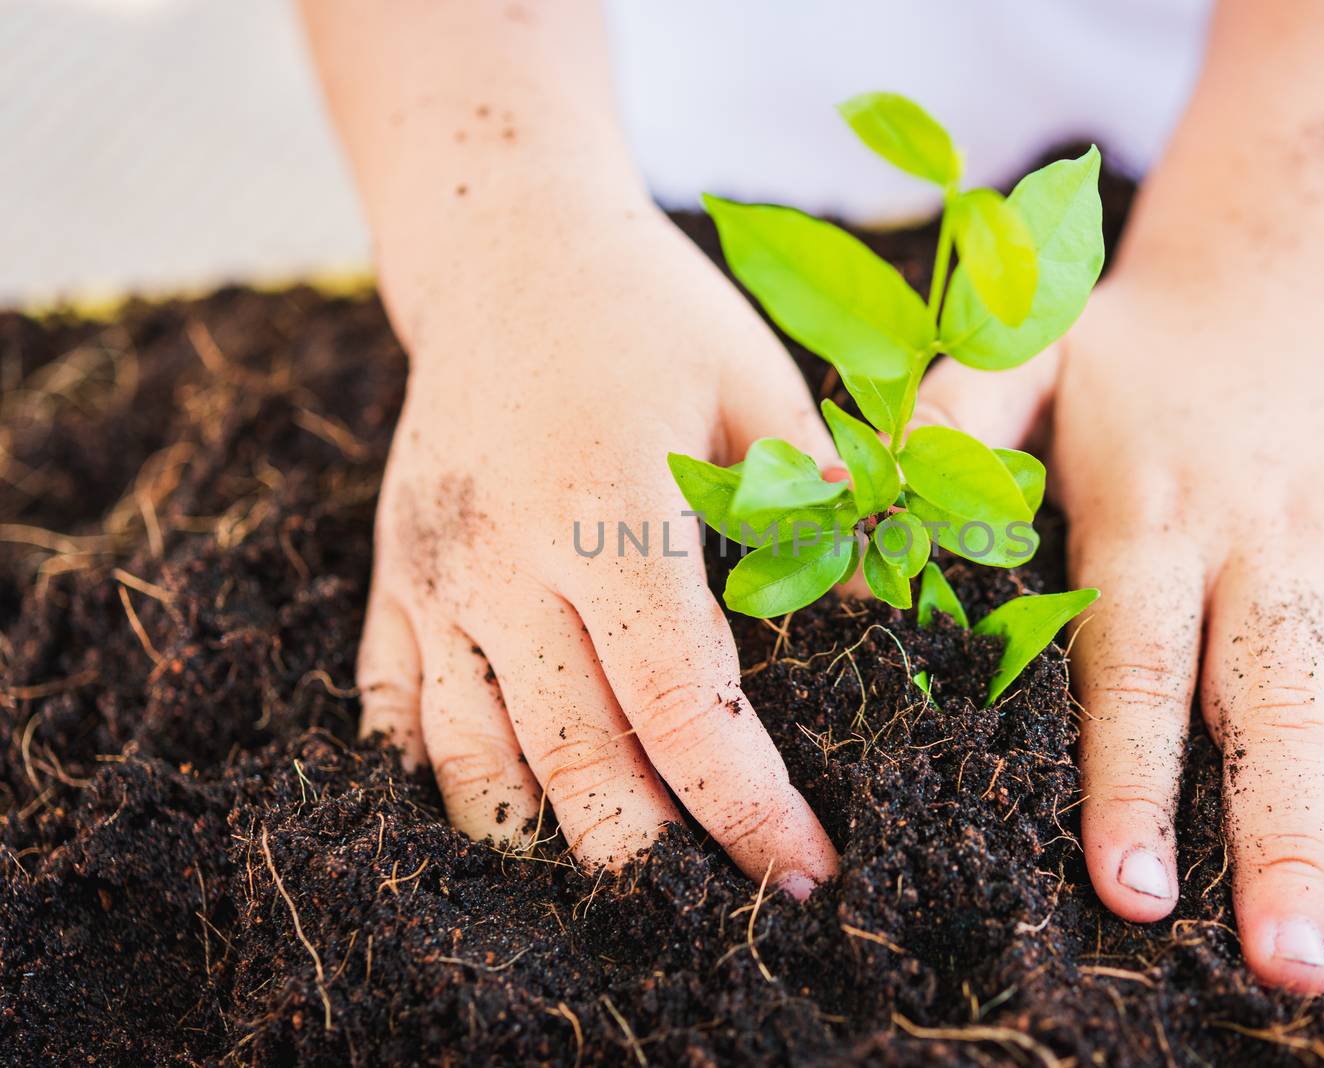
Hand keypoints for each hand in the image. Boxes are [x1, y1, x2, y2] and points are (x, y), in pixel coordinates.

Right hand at [357, 206, 838, 894]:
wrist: (504, 247)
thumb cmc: (648, 313)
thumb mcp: (756, 385)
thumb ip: (818, 506)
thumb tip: (893, 619)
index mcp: (610, 511)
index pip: (685, 702)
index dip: (748, 805)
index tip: (805, 869)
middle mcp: (508, 560)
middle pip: (575, 760)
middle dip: (654, 848)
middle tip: (721, 886)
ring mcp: (437, 577)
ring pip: (473, 762)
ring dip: (548, 834)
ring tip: (625, 866)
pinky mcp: (394, 578)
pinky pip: (393, 713)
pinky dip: (443, 779)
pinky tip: (504, 810)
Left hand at [922, 268, 1323, 991]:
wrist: (1269, 286)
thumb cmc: (1123, 355)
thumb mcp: (1024, 352)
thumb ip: (954, 416)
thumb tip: (855, 493)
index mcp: (1148, 519)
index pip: (1136, 666)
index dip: (1132, 775)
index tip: (1128, 882)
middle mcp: (1253, 546)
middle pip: (1265, 704)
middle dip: (1274, 836)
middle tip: (1276, 957)